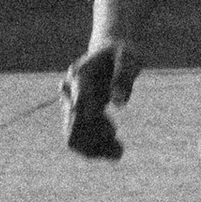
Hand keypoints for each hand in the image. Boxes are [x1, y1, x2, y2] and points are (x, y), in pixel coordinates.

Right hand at [62, 41, 137, 159]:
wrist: (109, 48)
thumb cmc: (122, 52)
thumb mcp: (129, 58)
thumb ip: (124, 78)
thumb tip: (119, 104)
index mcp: (80, 74)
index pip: (79, 105)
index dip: (92, 123)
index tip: (114, 131)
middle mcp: (71, 90)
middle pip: (72, 125)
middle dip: (95, 142)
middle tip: (119, 150)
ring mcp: (71, 102)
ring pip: (72, 135)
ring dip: (94, 148)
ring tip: (119, 152)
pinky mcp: (76, 112)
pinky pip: (79, 135)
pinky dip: (95, 146)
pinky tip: (116, 150)